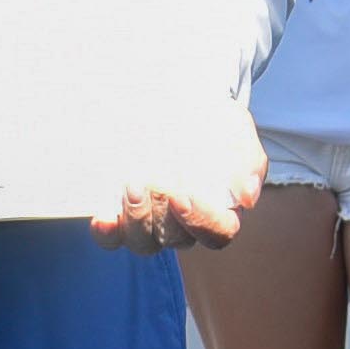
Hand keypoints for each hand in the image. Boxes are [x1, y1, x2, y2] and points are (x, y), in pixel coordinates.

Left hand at [94, 99, 264, 254]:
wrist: (184, 106)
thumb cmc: (216, 125)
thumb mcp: (238, 133)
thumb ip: (248, 163)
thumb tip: (247, 197)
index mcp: (218, 213)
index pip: (216, 234)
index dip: (200, 222)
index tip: (182, 196)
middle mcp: (184, 225)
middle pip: (175, 240)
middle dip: (161, 218)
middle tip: (148, 186)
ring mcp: (152, 223)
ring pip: (144, 242)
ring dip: (135, 221)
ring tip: (130, 189)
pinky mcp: (124, 215)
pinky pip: (114, 238)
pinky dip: (107, 232)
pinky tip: (101, 218)